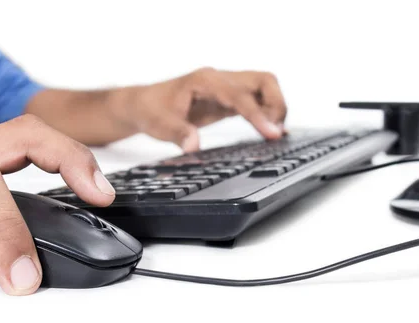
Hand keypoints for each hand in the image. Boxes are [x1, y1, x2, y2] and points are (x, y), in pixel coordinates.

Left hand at [123, 68, 287, 151]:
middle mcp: (219, 80)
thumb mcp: (159, 125)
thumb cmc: (150, 110)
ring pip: (264, 88)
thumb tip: (193, 147)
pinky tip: (269, 131)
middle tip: (274, 132)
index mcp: (205, 81)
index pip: (240, 95)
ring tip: (271, 134)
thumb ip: (178, 134)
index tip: (272, 132)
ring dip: (274, 108)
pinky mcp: (227, 100)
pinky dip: (266, 114)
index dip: (258, 114)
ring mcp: (225, 88)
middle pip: (263, 81)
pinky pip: (255, 101)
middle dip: (276, 105)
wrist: (142, 104)